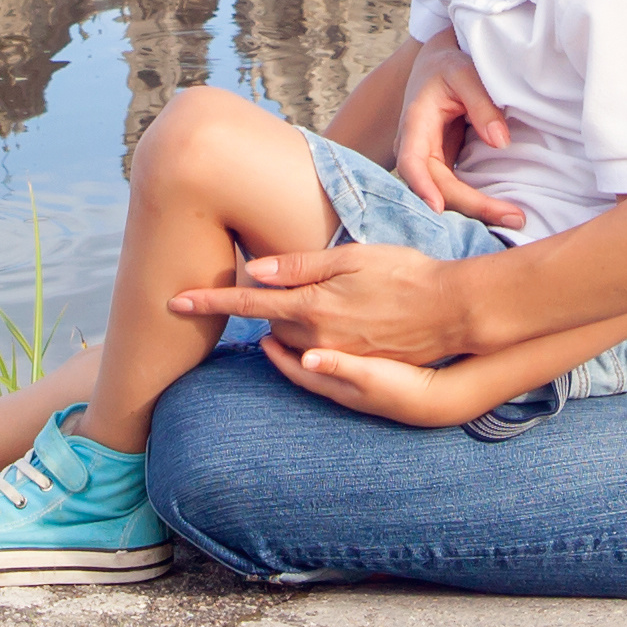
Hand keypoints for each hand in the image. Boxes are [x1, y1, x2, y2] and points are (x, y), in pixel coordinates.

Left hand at [165, 238, 483, 366]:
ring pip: (288, 345)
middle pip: (267, 326)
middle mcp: (318, 337)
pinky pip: (312, 361)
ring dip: (279, 330)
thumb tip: (255, 271)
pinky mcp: (354, 370)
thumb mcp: (353, 257)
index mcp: (313, 305)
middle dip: (256, 310)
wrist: (452, 312)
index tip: (173, 301)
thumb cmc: (405, 273)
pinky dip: (299, 348)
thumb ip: (301, 266)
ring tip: (283, 311)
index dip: (209, 301)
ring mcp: (336, 357)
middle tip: (251, 288)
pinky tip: (305, 336)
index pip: (247, 303)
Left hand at [268, 342, 519, 428]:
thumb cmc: (408, 381)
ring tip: (294, 327)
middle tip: (271, 323)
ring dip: (303, 349)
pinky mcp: (374, 381)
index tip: (261, 335)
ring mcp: (358, 388)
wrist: (444, 400)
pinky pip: (340, 364)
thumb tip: (306, 358)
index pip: (296, 368)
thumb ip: (339, 363)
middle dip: (285, 349)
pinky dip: (327, 350)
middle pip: (303, 368)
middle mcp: (343, 390)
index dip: (276, 354)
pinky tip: (335, 335)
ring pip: (321, 366)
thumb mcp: (373, 372)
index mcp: (339, 383)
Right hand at [391, 41, 529, 229]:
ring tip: (514, 218)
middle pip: (437, 189)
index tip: (438, 209)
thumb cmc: (448, 66)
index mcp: (415, 124)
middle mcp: (416, 149)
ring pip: (447, 196)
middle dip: (473, 206)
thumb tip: (500, 143)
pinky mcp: (443, 167)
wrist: (437, 65)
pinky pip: (456, 192)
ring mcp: (429, 162)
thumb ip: (482, 104)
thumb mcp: (465, 74)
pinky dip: (478, 204)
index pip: (411, 162)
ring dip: (478, 211)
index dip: (422, 187)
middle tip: (514, 218)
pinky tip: (502, 212)